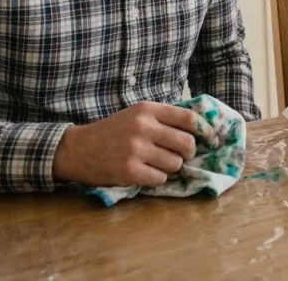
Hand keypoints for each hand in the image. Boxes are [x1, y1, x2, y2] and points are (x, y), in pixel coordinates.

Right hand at [52, 101, 215, 186]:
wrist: (77, 149)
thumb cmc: (112, 132)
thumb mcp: (136, 115)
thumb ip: (163, 119)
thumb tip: (200, 130)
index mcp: (147, 110)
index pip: (188, 118)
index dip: (205, 130)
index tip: (210, 139)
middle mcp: (143, 127)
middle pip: (186, 143)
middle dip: (188, 153)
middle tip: (180, 156)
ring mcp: (135, 149)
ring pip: (176, 163)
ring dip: (171, 167)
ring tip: (156, 164)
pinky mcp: (129, 170)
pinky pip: (161, 178)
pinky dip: (157, 178)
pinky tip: (145, 173)